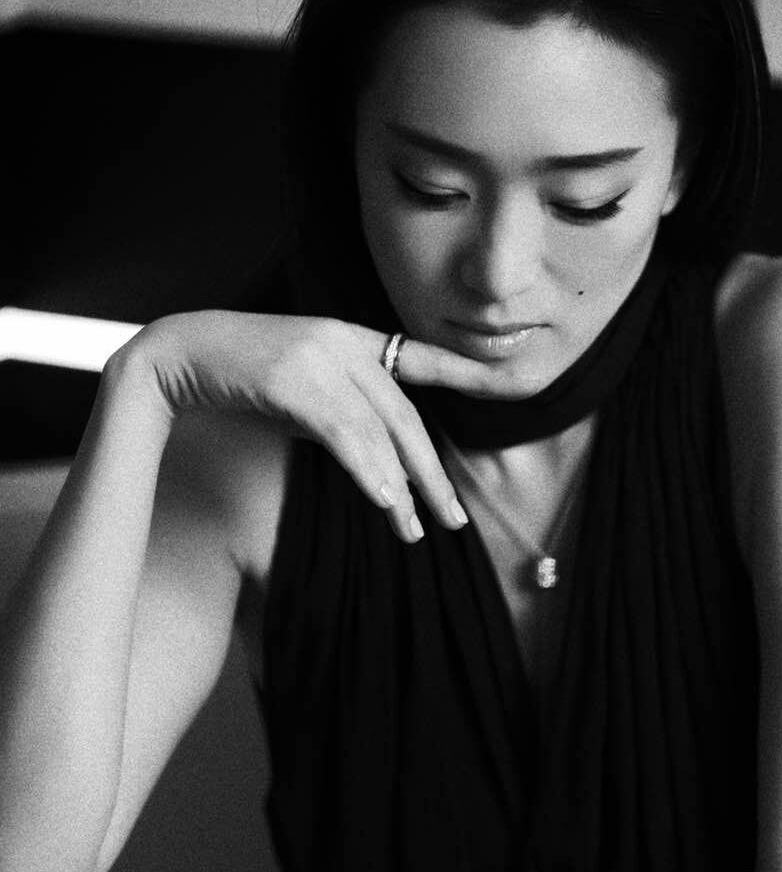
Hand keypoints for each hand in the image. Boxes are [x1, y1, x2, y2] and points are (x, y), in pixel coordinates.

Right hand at [110, 310, 491, 543]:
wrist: (177, 356)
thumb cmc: (242, 379)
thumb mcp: (306, 392)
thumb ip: (347, 417)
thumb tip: (387, 466)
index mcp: (355, 341)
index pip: (423, 359)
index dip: (469, 373)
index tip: (513, 383)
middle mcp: (346, 343)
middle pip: (406, 417)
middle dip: (432, 473)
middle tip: (453, 520)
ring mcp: (320, 357)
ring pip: (378, 432)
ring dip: (400, 488)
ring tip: (414, 531)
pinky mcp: (292, 377)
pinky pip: (343, 432)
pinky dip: (367, 469)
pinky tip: (385, 499)